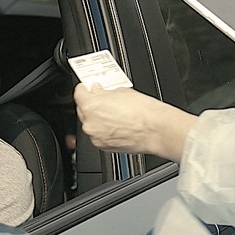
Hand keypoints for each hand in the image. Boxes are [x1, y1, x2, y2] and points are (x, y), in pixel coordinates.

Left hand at [73, 83, 196, 161]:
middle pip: (83, 110)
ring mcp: (96, 137)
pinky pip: (99, 135)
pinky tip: (117, 124)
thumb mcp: (121, 91)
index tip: (87, 88)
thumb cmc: (142, 111)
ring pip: (91, 124)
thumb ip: (104, 92)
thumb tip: (99, 92)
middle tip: (103, 99)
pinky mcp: (103, 146)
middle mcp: (89, 123)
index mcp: (90, 106)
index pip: (79, 94)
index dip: (84, 89)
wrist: (155, 130)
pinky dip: (104, 130)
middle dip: (91, 104)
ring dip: (98, 118)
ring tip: (114, 113)